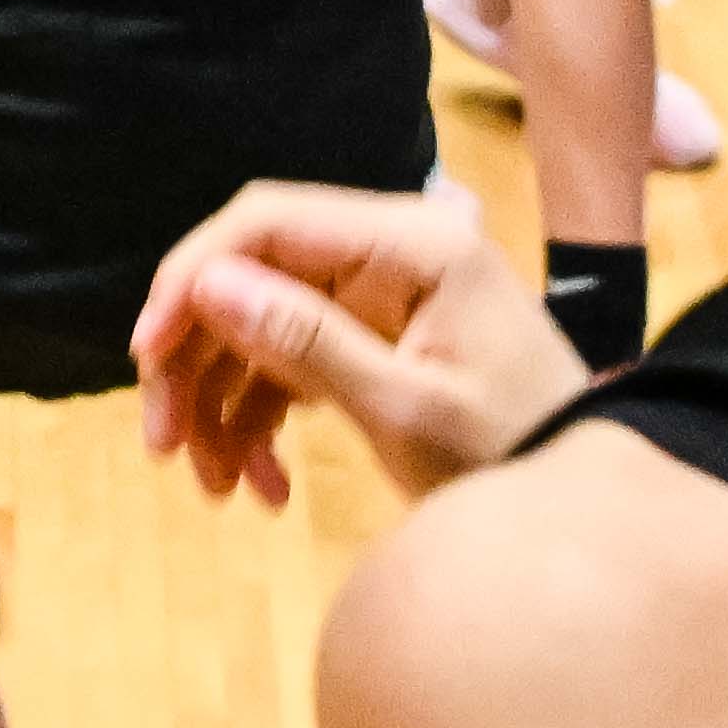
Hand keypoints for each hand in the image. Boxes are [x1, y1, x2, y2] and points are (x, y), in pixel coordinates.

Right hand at [133, 179, 589, 509]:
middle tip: (164, 443)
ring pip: (260, 329)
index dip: (194, 278)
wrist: (580, 504)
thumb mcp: (406, 410)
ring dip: (223, 406)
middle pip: (253, 277)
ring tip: (216, 488)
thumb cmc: (511, 454)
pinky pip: (291, 368)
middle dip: (198, 360)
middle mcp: (389, 253)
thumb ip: (307, 342)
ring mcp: (381, 299)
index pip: (267, 223)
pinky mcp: (375, 343)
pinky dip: (263, 424)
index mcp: (409, 242)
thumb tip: (209, 283)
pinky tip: (263, 490)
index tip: (148, 354)